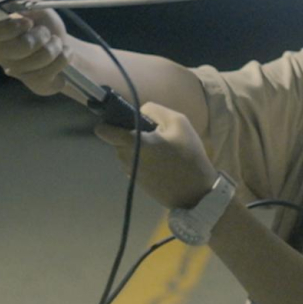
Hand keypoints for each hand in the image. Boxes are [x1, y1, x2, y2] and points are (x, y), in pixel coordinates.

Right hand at [0, 0, 71, 94]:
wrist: (62, 43)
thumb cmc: (43, 23)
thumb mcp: (35, 6)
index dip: (8, 28)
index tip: (28, 22)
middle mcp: (0, 53)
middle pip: (13, 50)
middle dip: (38, 38)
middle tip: (47, 33)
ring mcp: (15, 71)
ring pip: (36, 62)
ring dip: (55, 47)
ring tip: (57, 42)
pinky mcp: (33, 83)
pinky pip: (49, 74)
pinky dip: (63, 60)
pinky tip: (63, 55)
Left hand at [94, 102, 217, 208]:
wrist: (197, 193)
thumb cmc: (189, 154)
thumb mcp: (178, 122)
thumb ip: (154, 110)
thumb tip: (139, 112)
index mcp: (135, 143)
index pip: (105, 132)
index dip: (106, 124)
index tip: (114, 121)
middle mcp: (128, 159)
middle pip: (118, 140)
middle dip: (130, 134)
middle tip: (152, 134)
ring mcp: (132, 173)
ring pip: (126, 152)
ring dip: (137, 148)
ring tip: (161, 149)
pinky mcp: (138, 183)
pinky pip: (134, 164)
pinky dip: (143, 160)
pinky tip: (162, 162)